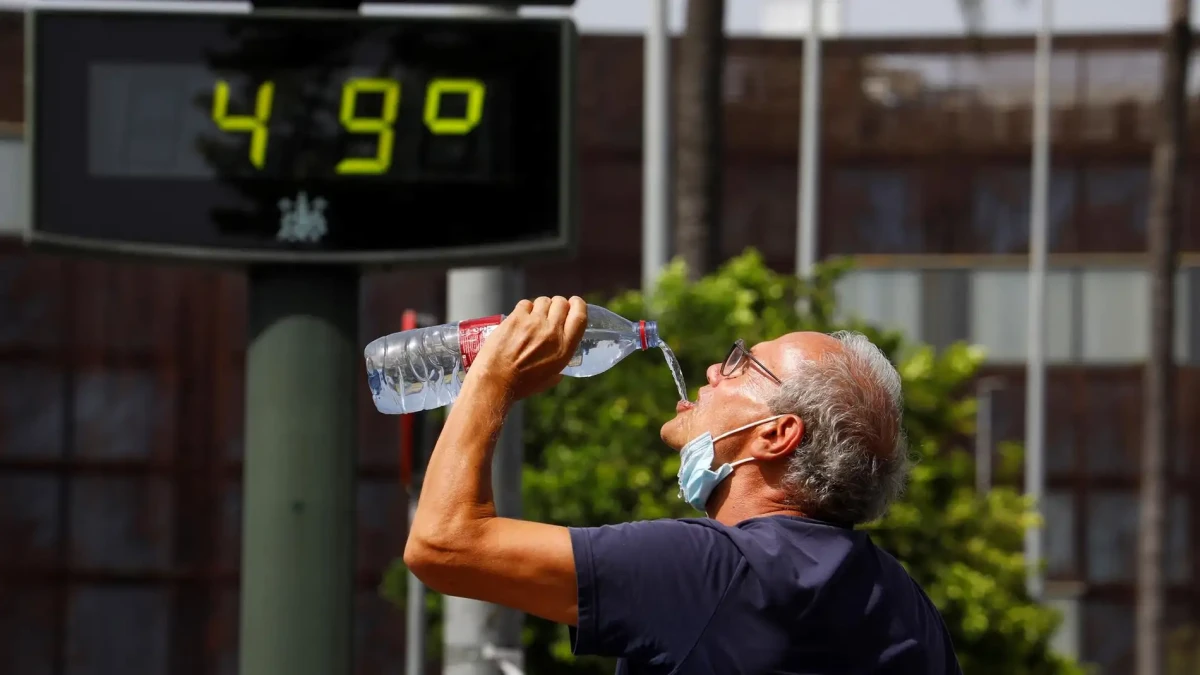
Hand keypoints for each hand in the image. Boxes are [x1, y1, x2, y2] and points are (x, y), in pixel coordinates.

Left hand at [469, 296, 587, 400]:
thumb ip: (558, 370)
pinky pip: (525, 304)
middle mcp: (552, 332)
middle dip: (557, 305)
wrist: (496, 380)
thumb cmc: (522, 385)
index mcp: (564, 348)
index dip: (578, 305)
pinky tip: (519, 320)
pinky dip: (524, 309)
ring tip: (533, 317)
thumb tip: (559, 371)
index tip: (574, 303)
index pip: (579, 316)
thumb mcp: (549, 379)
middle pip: (561, 303)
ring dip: (540, 307)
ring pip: (543, 301)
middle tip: (550, 313)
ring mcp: (533, 323)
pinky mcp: (516, 318)